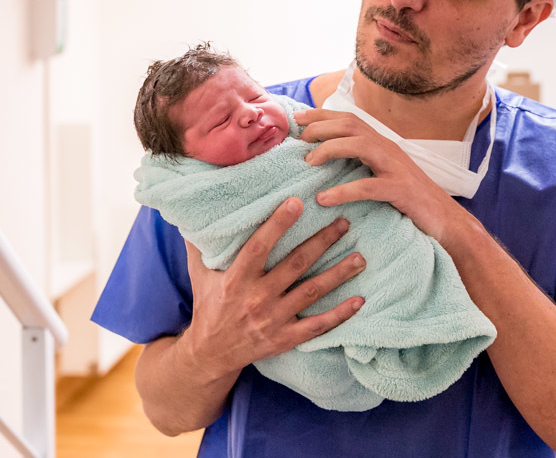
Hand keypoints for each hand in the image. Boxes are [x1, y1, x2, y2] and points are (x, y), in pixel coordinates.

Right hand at [181, 197, 365, 379]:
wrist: (210, 354)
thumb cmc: (208, 305)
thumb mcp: (199, 274)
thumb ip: (200, 244)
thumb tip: (195, 211)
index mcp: (236, 279)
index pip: (259, 247)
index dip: (278, 225)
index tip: (297, 202)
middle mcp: (257, 298)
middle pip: (296, 265)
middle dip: (322, 242)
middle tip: (344, 223)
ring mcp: (273, 320)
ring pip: (312, 292)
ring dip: (338, 274)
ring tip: (360, 258)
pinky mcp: (285, 338)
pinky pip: (318, 326)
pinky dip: (340, 314)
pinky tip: (359, 300)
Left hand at [294, 108, 470, 243]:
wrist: (447, 221)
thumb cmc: (411, 200)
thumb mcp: (384, 175)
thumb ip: (362, 164)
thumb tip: (329, 160)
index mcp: (383, 145)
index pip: (350, 119)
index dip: (323, 115)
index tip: (298, 118)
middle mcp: (389, 149)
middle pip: (352, 125)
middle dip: (322, 126)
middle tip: (299, 139)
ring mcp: (397, 168)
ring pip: (360, 146)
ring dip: (330, 149)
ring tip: (309, 162)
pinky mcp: (401, 191)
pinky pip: (369, 187)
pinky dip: (343, 191)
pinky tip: (324, 198)